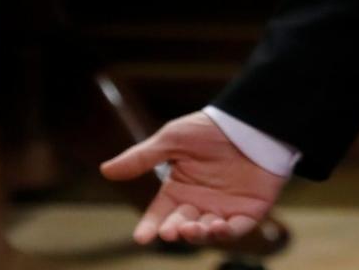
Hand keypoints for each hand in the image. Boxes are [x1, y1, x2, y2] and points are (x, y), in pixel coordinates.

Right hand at [100, 111, 287, 245]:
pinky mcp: (248, 211)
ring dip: (198, 235)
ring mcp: (223, 209)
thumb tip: (105, 170)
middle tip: (171, 230)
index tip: (141, 237)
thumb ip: (142, 158)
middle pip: (181, 225)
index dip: (149, 227)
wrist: (253, 121)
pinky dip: (226, 233)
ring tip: (193, 228)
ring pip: (206, 232)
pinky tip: (217, 228)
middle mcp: (198, 203)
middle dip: (174, 231)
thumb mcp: (173, 139)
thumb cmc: (210, 128)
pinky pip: (236, 229)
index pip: (158, 214)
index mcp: (178, 189)